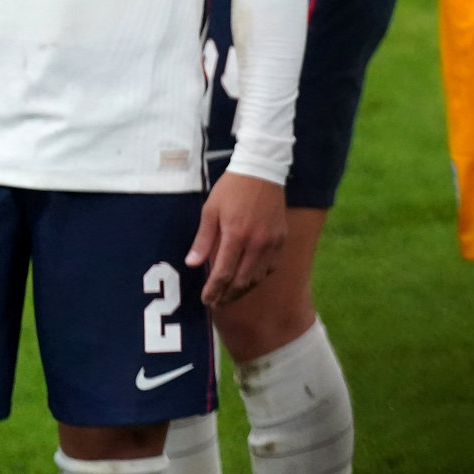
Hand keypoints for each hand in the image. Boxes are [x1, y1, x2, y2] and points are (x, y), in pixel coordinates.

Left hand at [187, 172, 286, 306]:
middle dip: (227, 296)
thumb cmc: (231, 189)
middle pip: (242, 281)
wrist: (262, 170)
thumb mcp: (210, 210)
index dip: (213, 290)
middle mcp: (256, 242)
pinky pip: (271, 266)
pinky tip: (249, 279)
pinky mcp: (281, 238)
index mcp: (236, 235)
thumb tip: (192, 264)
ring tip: (230, 296)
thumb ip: (203, 240)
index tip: (206, 300)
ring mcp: (272, 241)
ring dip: (243, 290)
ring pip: (258, 277)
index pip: (223, 273)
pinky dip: (259, 277)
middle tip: (216, 303)